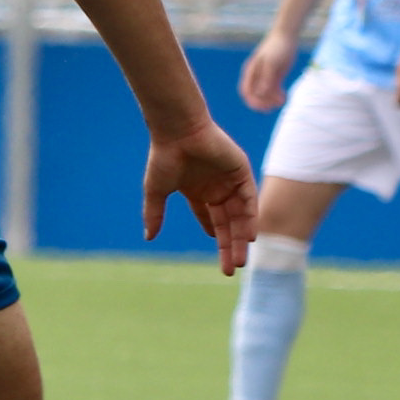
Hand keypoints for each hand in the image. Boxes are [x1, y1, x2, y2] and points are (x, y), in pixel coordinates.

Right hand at [143, 119, 258, 274]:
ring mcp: (230, 180)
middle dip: (229, 246)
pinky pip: (250, 199)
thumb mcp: (156, 190)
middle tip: (232, 268)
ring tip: (240, 259)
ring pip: (240, 215)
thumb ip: (154, 214)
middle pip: (227, 223)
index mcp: (198, 190)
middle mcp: (216, 187)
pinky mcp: (241, 172)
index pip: (211, 219)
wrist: (178, 131)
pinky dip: (250, 218)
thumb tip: (148, 237)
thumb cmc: (164, 157)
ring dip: (240, 238)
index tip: (222, 261)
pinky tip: (248, 237)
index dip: (216, 238)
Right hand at [236, 31, 296, 114]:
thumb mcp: (272, 63)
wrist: (286, 37)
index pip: (246, 91)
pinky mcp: (275, 77)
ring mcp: (265, 77)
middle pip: (255, 96)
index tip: (264, 107)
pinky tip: (285, 97)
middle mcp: (256, 76)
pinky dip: (278, 96)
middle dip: (263, 103)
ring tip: (282, 101)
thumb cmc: (277, 48)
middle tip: (274, 106)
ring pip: (265, 95)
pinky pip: (274, 91)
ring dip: (272, 101)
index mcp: (251, 72)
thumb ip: (266, 78)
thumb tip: (261, 92)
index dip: (253, 101)